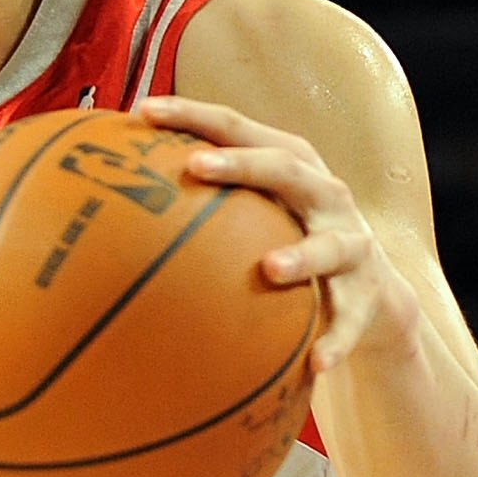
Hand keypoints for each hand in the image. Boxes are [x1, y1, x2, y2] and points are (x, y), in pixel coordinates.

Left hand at [135, 96, 420, 376]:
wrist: (372, 294)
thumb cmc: (289, 239)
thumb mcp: (254, 212)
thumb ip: (197, 202)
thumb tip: (105, 199)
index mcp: (290, 164)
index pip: (236, 126)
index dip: (192, 115)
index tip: (143, 112)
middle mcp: (324, 194)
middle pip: (285, 167)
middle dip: (243, 163)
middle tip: (197, 166)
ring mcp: (350, 244)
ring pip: (330, 245)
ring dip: (301, 255)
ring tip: (270, 269)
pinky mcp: (367, 295)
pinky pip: (349, 321)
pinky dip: (335, 341)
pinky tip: (315, 365)